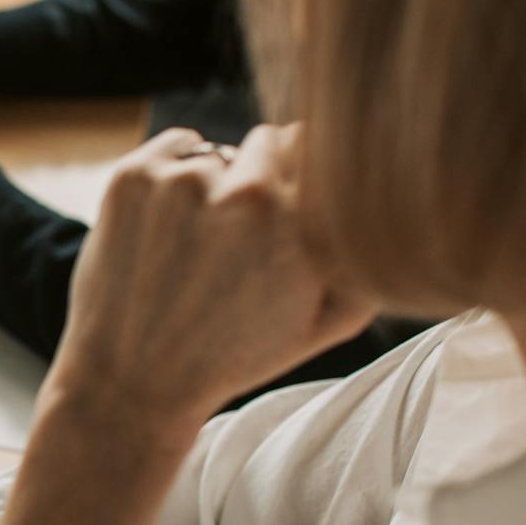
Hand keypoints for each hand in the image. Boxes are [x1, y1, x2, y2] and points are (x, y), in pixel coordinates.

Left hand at [0, 125, 377, 524]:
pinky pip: (177, 145)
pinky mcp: (132, 176)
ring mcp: (184, 181)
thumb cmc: (233, 356)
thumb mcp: (327, 323)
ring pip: (220, 151)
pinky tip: (168, 228)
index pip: (323, 153)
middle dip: (264, 177)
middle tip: (241, 235)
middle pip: (273, 143)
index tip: (291, 208)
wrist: (132, 381)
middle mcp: (247, 195)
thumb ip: (369, 258)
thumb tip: (393, 199)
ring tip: (197, 246)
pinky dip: (175, 172)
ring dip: (216, 182)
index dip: (308, 179)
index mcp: (304, 227)